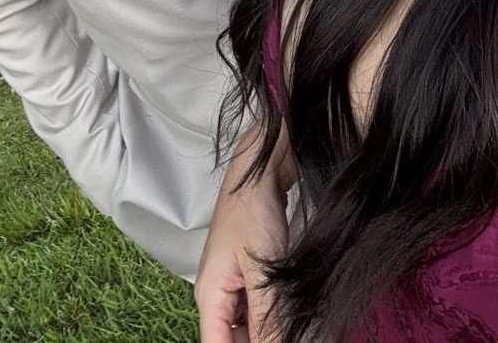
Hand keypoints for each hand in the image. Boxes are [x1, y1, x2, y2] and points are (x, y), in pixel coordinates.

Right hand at [195, 122, 293, 342]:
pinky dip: (269, 315)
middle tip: (284, 334)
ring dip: (265, 331)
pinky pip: (254, 308)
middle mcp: (216, 293)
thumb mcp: (262, 274)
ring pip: (245, 326)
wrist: (259, 172)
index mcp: (209, 297)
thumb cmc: (251, 212)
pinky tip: (286, 311)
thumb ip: (266, 320)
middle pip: (230, 339)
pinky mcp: (246, 273)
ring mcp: (230, 283)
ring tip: (288, 324)